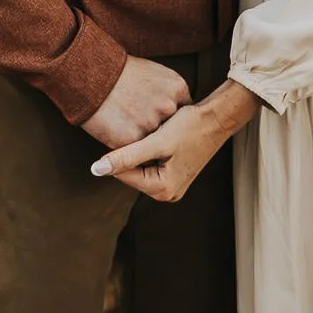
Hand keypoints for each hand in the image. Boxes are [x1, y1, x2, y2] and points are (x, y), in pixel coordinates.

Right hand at [79, 55, 189, 150]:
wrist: (89, 73)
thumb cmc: (118, 71)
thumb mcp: (153, 72)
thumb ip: (167, 92)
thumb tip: (174, 108)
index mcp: (177, 89)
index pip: (182, 113)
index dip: (169, 118)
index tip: (159, 118)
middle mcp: (169, 108)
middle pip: (170, 130)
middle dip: (159, 130)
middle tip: (141, 121)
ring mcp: (151, 124)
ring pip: (152, 142)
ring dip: (143, 139)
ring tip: (127, 124)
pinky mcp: (133, 140)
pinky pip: (134, 149)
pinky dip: (126, 143)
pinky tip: (117, 129)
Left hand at [91, 79, 259, 201]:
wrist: (216, 118)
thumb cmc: (190, 128)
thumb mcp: (156, 142)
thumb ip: (125, 157)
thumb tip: (96, 170)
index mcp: (162, 190)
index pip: (123, 174)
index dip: (118, 152)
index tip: (122, 131)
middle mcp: (167, 193)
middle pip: (132, 173)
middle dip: (131, 153)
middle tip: (142, 131)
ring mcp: (172, 185)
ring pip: (140, 167)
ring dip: (140, 150)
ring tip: (152, 133)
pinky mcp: (174, 174)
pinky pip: (151, 164)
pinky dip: (149, 150)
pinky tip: (157, 136)